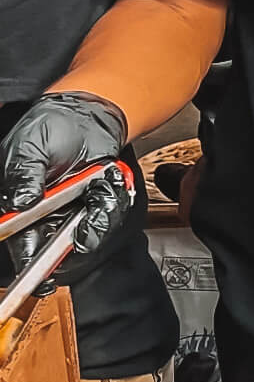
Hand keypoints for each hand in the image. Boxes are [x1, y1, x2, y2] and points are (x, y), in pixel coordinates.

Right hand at [2, 92, 132, 278]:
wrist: (87, 113)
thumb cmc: (50, 127)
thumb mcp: (29, 147)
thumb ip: (23, 175)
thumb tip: (18, 202)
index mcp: (18, 203)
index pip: (17, 238)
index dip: (27, 257)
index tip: (37, 267)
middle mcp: (43, 213)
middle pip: (52, 245)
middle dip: (68, 245)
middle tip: (79, 236)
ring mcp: (71, 210)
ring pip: (82, 234)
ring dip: (93, 223)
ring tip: (98, 193)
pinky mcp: (95, 202)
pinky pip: (103, 216)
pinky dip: (107, 209)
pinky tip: (106, 189)